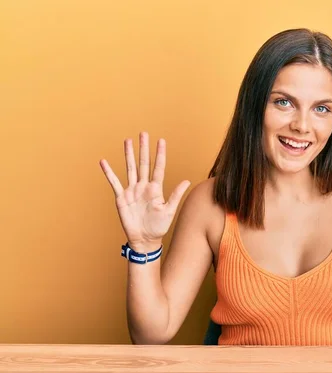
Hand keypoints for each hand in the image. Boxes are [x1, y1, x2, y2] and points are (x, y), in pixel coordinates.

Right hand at [99, 132, 190, 251]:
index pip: (158, 167)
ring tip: (128, 141)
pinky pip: (115, 183)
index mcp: (156, 188)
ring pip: (130, 169)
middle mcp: (143, 186)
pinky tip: (104, 162)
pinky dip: (109, 173)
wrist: (145, 239)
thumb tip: (187, 180)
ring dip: (128, 155)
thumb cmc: (159, 226)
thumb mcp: (169, 210)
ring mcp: (132, 191)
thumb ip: (176, 195)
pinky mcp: (121, 198)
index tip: (161, 141)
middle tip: (144, 133)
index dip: (160, 154)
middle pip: (143, 163)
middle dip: (144, 148)